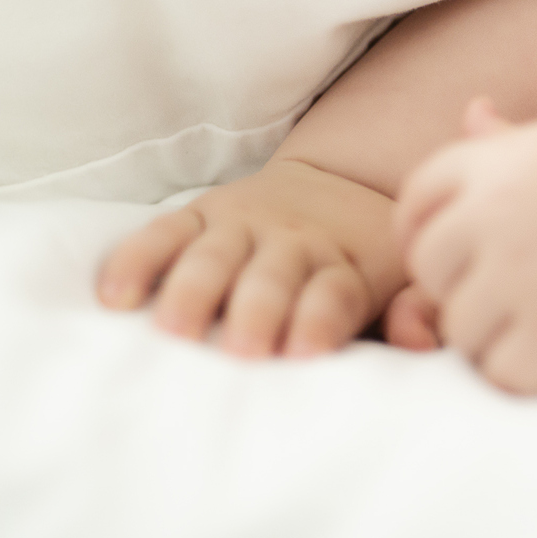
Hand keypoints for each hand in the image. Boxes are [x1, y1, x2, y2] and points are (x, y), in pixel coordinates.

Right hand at [96, 158, 405, 356]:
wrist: (337, 185)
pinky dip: (136, 261)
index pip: (338, 291)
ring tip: (172, 331)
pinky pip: (162, 234)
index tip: (305, 352)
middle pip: (275, 274)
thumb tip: (421, 338)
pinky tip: (115, 299)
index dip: (322, 319)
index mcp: (350, 262)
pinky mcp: (199, 215)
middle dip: (258, 310)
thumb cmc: (368, 259)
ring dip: (194, 291)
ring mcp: (243, 225)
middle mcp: (296, 239)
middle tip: (242, 350)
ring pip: (215, 256)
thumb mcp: (405, 281)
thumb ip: (416, 311)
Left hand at [394, 99, 536, 393]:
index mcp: (512, 158)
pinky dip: (535, 373)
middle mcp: (508, 206)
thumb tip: (471, 110)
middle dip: (464, 289)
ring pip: (459, 328)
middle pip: (430, 267)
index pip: (419, 196)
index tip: (464, 255)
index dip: (428, 232)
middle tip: (524, 293)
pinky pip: (501, 373)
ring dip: (500, 337)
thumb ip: (517, 145)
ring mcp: (527, 272)